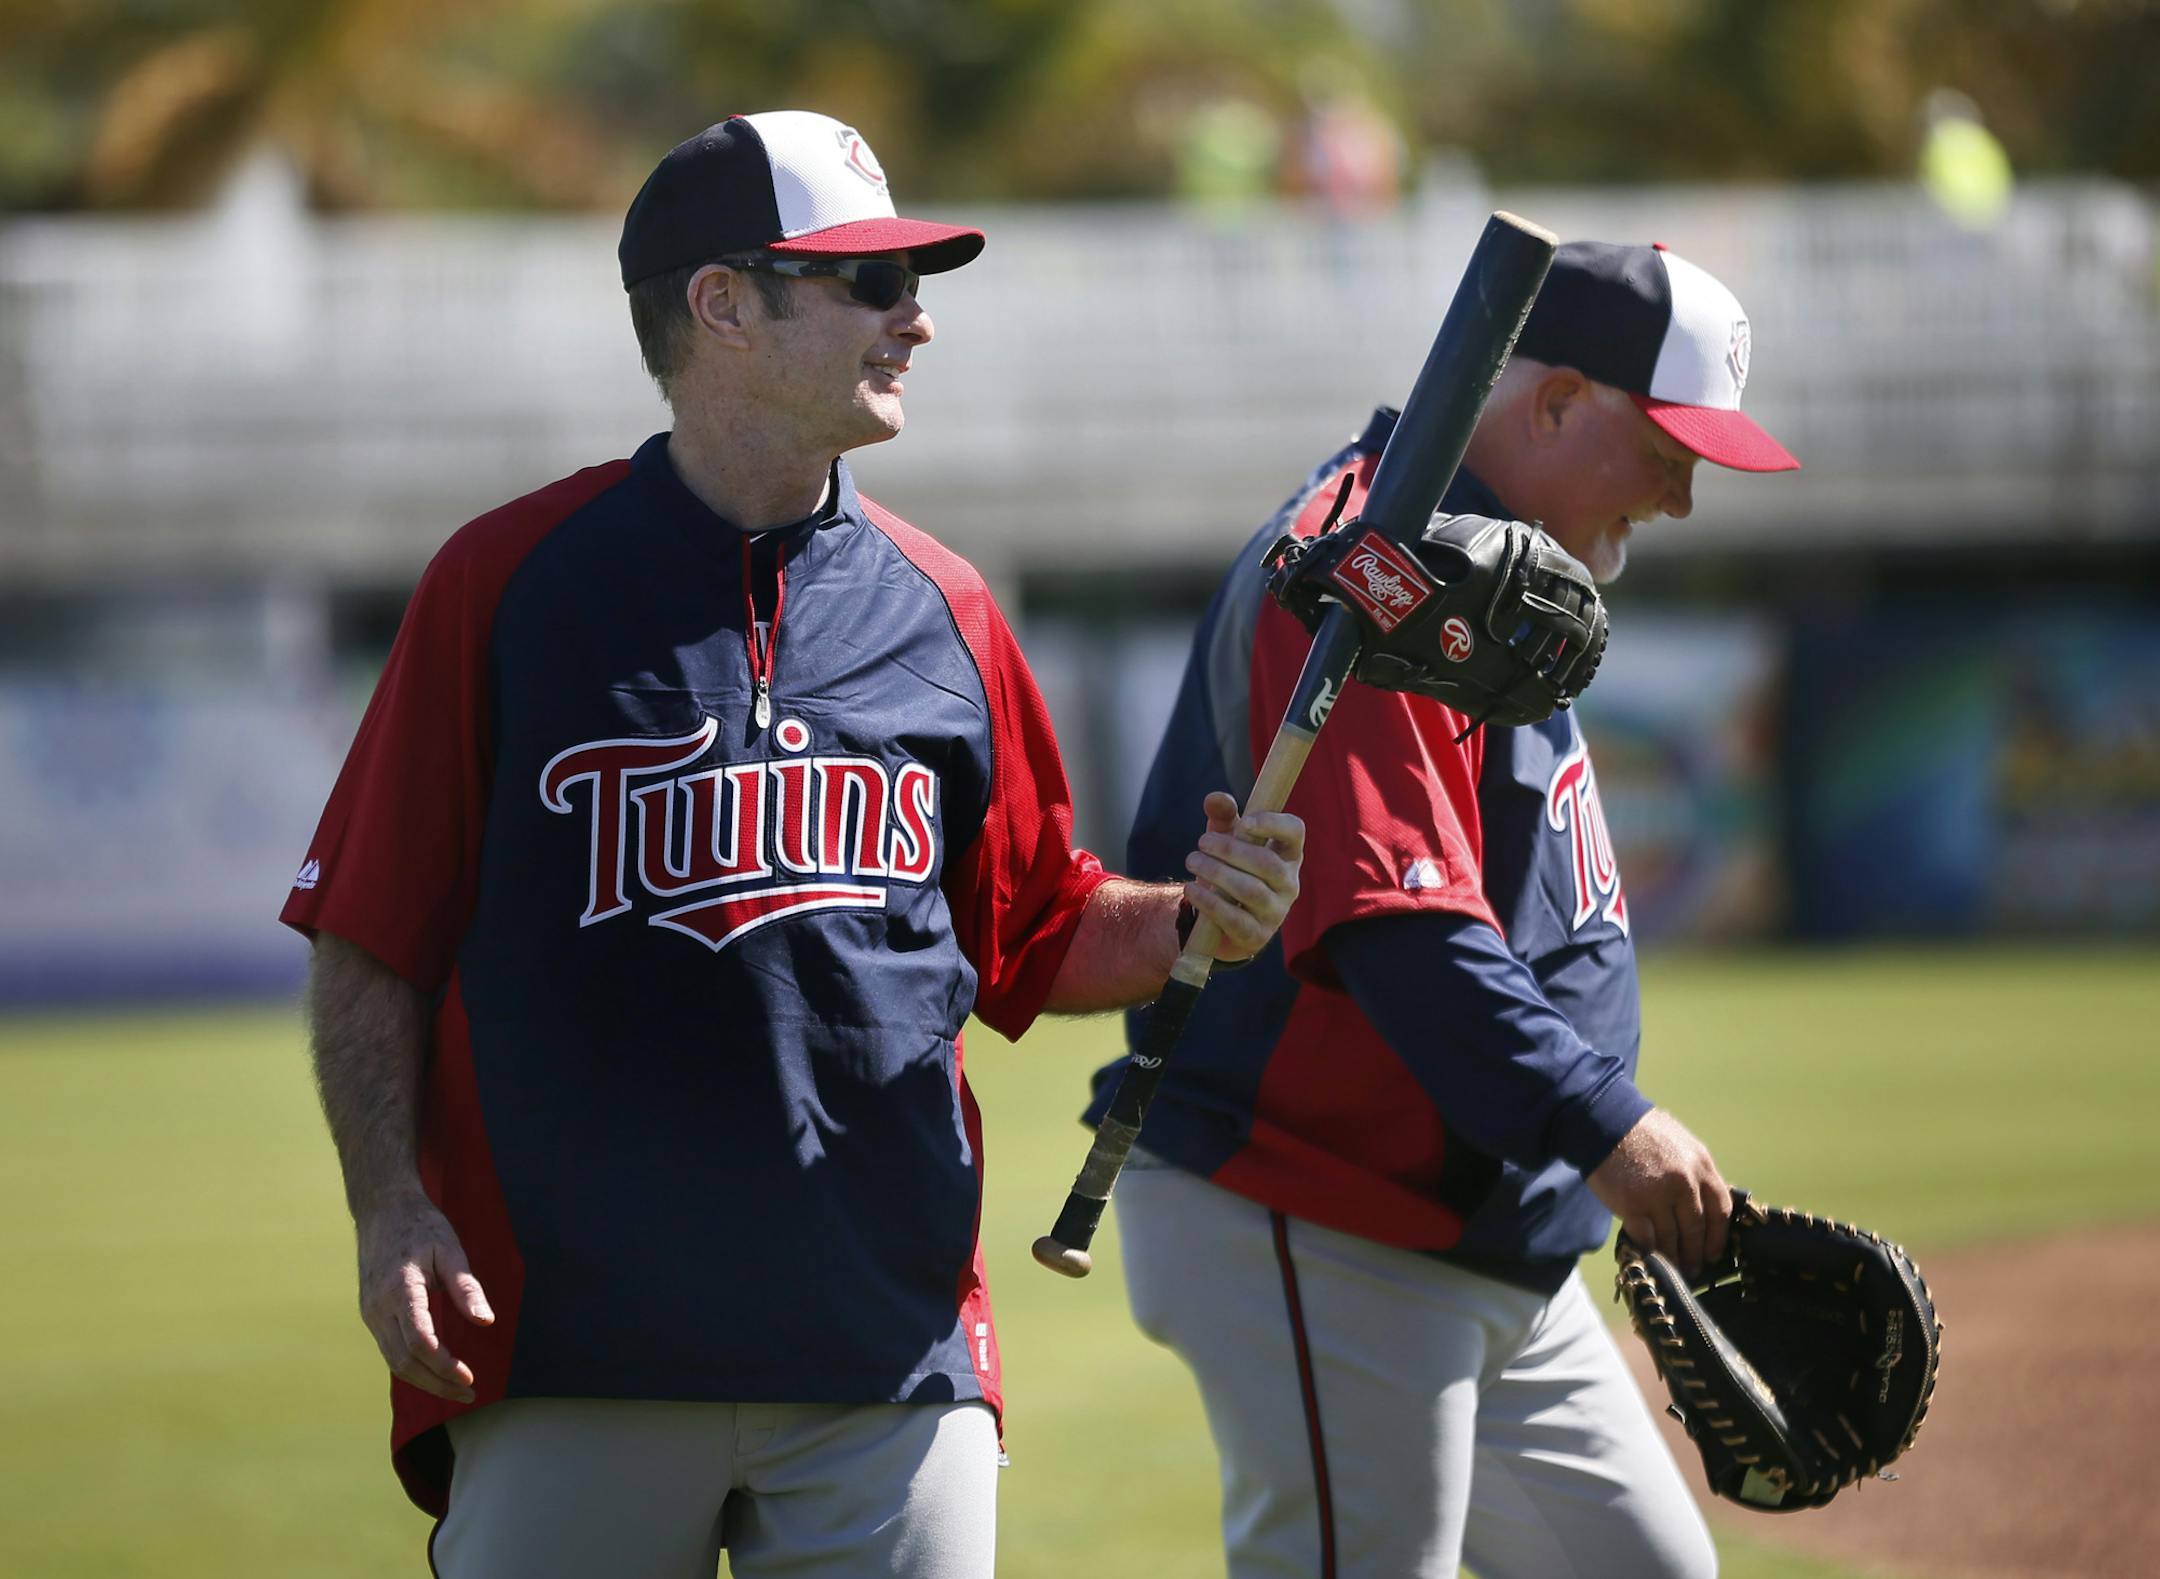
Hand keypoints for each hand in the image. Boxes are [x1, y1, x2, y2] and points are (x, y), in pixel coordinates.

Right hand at [355, 1191, 494, 1402]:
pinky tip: (434, 1372)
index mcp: (400, 1289)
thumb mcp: (451, 1249)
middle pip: (404, 1361)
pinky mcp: (370, 1314)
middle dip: (437, 1383)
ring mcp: (370, 1313)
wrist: (382, 1209)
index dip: (444, 1366)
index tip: (469, 1378)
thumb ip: (467, 1288)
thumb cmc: (422, 1226)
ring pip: (393, 1361)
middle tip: (468, 1392)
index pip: (419, 1342)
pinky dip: (411, 1367)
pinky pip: (389, 1350)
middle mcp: (378, 1306)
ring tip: (455, 1389)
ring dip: (424, 1381)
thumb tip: (485, 1322)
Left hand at [1183, 790, 1304, 961]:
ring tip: (1192, 861)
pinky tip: (1191, 889)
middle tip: (1201, 842)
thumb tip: (1214, 798)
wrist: (1222, 919)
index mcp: (1287, 854)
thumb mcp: (1227, 839)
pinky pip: (1235, 919)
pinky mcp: (1257, 935)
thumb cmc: (1231, 868)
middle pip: (1267, 863)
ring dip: (1217, 873)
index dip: (1273, 823)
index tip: (1244, 822)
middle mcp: (1289, 883)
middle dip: (1230, 850)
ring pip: (1251, 891)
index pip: (1295, 832)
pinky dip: (1210, 902)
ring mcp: (1276, 912)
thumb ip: (1223, 816)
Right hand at [1588, 1108, 1731, 1281]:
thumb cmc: (1643, 1133)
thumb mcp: (1682, 1145)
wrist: (1606, 1123)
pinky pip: (1647, 1238)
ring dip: (1674, 1257)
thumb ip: (1696, 1174)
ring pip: (1672, 1238)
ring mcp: (1658, 1196)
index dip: (1718, 1237)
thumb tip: (1703, 1207)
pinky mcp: (1632, 1206)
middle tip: (1693, 1268)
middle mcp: (1685, 1183)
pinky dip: (1650, 1250)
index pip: (1720, 1210)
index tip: (1713, 1253)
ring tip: (1673, 1268)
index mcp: (1702, 1166)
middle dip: (1695, 1253)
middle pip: (1696, 1228)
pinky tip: (1650, 1255)